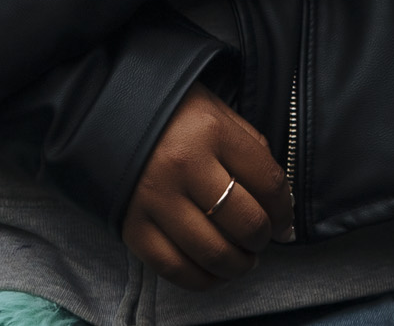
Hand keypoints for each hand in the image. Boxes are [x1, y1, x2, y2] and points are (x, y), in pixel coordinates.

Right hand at [122, 86, 292, 288]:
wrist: (107, 114)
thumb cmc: (175, 114)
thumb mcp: (220, 114)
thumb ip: (251, 151)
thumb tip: (279, 203)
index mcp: (214, 132)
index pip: (268, 182)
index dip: (285, 210)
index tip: (286, 222)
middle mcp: (185, 166)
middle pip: (244, 221)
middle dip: (263, 239)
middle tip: (264, 240)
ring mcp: (156, 199)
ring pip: (211, 251)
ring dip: (237, 266)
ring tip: (244, 261)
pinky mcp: (131, 226)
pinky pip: (171, 266)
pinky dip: (200, 279)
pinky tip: (214, 274)